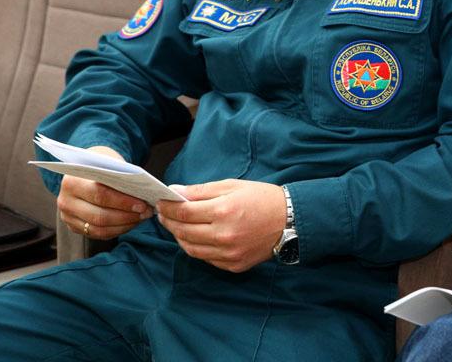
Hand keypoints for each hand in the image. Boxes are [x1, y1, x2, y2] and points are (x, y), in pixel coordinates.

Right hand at [58, 146, 152, 240]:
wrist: (85, 168)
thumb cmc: (102, 166)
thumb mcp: (109, 165)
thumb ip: (121, 178)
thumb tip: (142, 193)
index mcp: (71, 182)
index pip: (99, 195)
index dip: (123, 202)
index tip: (143, 204)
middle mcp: (65, 201)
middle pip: (98, 216)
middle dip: (126, 216)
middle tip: (146, 212)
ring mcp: (67, 217)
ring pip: (98, 228)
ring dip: (124, 225)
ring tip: (141, 217)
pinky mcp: (74, 226)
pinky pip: (97, 234)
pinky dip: (117, 230)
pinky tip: (131, 222)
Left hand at [155, 179, 285, 272]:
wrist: (291, 220)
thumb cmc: (262, 198)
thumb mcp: (233, 186)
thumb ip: (202, 191)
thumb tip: (175, 192)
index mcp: (224, 211)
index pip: (183, 212)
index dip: (167, 207)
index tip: (161, 202)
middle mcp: (224, 235)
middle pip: (183, 232)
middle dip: (169, 222)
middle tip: (164, 214)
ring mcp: (228, 254)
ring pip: (190, 249)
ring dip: (179, 237)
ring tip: (177, 226)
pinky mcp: (233, 265)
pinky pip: (206, 258)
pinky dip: (196, 248)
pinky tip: (196, 237)